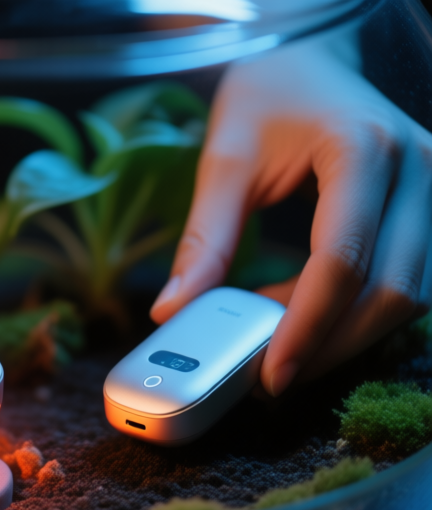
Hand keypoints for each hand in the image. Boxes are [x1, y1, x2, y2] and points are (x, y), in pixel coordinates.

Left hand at [150, 33, 431, 395]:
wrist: (309, 62)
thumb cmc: (267, 98)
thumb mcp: (225, 160)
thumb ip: (205, 240)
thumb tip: (174, 311)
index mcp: (362, 149)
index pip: (344, 260)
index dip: (308, 326)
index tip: (269, 373)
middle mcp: (417, 170)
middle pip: (392, 290)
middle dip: (332, 344)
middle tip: (272, 375)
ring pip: (410, 295)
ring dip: (347, 333)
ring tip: (282, 342)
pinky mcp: (427, 209)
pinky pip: (408, 280)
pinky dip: (359, 312)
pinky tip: (309, 314)